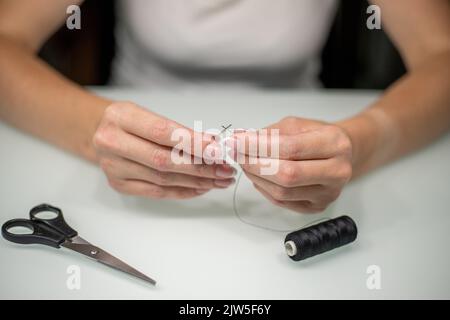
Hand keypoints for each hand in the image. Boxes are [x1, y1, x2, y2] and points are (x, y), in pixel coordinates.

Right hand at [93, 102, 235, 198]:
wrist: (97, 132)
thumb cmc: (128, 122)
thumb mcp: (147, 114)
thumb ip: (177, 130)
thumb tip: (212, 145)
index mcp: (121, 117)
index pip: (162, 133)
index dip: (193, 143)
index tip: (217, 150)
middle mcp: (112, 143)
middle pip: (164, 160)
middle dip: (200, 167)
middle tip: (225, 169)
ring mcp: (114, 167)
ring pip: (163, 179)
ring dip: (196, 181)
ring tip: (219, 179)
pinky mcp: (118, 184)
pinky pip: (157, 192)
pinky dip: (182, 191)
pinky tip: (201, 187)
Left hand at [231, 117, 352, 212]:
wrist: (341, 154)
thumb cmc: (317, 137)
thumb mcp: (296, 125)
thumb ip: (268, 133)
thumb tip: (240, 140)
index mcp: (334, 144)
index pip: (291, 148)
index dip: (259, 146)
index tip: (237, 141)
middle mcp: (337, 171)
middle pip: (287, 174)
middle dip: (255, 164)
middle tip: (237, 154)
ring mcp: (328, 193)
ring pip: (282, 191)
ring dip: (256, 177)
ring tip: (245, 163)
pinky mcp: (317, 207)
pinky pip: (282, 202)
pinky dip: (264, 188)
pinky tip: (258, 176)